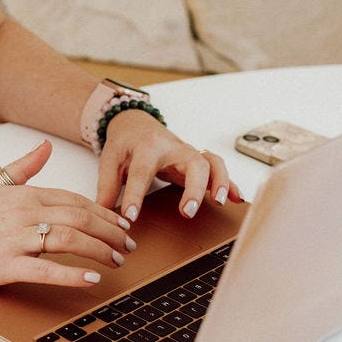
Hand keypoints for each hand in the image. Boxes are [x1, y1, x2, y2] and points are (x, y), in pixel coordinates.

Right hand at [0, 140, 136, 288]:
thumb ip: (23, 167)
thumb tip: (45, 146)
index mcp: (24, 194)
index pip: (75, 200)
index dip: (103, 212)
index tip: (120, 223)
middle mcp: (24, 213)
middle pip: (80, 219)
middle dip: (110, 232)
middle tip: (129, 245)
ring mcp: (15, 239)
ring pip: (70, 240)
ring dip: (99, 250)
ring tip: (116, 261)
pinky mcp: (6, 264)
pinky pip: (46, 269)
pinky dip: (72, 274)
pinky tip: (91, 279)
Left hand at [95, 108, 243, 223]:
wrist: (136, 124)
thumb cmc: (125, 143)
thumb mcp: (110, 160)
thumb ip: (107, 186)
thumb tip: (103, 214)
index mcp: (147, 147)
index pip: (143, 172)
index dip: (137, 196)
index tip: (132, 217)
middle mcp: (173, 148)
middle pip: (192, 163)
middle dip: (193, 188)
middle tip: (187, 212)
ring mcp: (188, 154)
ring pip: (212, 163)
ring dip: (220, 182)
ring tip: (221, 202)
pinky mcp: (196, 161)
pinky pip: (218, 169)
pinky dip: (230, 183)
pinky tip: (238, 199)